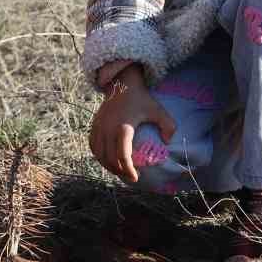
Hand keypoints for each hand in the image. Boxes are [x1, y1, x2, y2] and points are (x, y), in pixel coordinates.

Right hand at [88, 64, 176, 183]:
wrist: (122, 84)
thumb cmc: (142, 99)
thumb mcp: (158, 110)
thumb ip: (168, 125)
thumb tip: (167, 142)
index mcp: (123, 127)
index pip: (122, 155)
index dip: (128, 170)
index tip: (136, 177)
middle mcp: (108, 128)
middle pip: (109, 159)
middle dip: (119, 171)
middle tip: (130, 176)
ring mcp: (99, 127)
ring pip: (99, 154)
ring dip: (108, 166)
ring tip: (119, 170)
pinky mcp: (94, 125)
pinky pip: (93, 146)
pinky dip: (99, 156)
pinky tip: (107, 160)